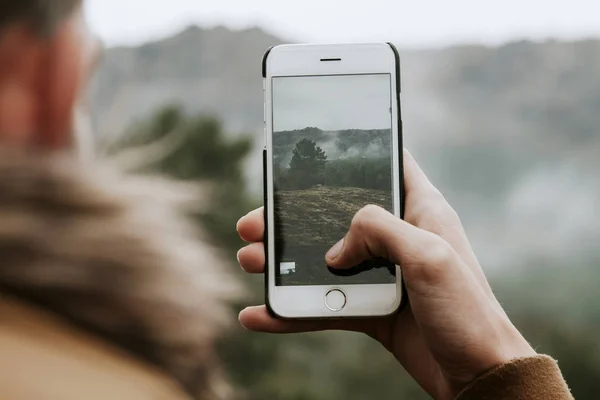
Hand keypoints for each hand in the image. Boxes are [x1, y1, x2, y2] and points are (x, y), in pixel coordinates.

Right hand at [236, 149, 534, 399]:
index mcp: (420, 211)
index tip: (313, 154)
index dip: (354, 154)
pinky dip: (293, 310)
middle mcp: (398, 238)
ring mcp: (381, 275)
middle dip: (292, 218)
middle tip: (254, 223)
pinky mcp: (370, 308)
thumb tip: (335, 248)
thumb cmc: (468, 311)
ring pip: (323, 260)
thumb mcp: (429, 257)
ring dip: (285, 262)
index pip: (387, 166)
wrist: (478, 374)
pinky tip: (261, 314)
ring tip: (250, 261)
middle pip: (335, 217)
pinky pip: (324, 304)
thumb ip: (380, 231)